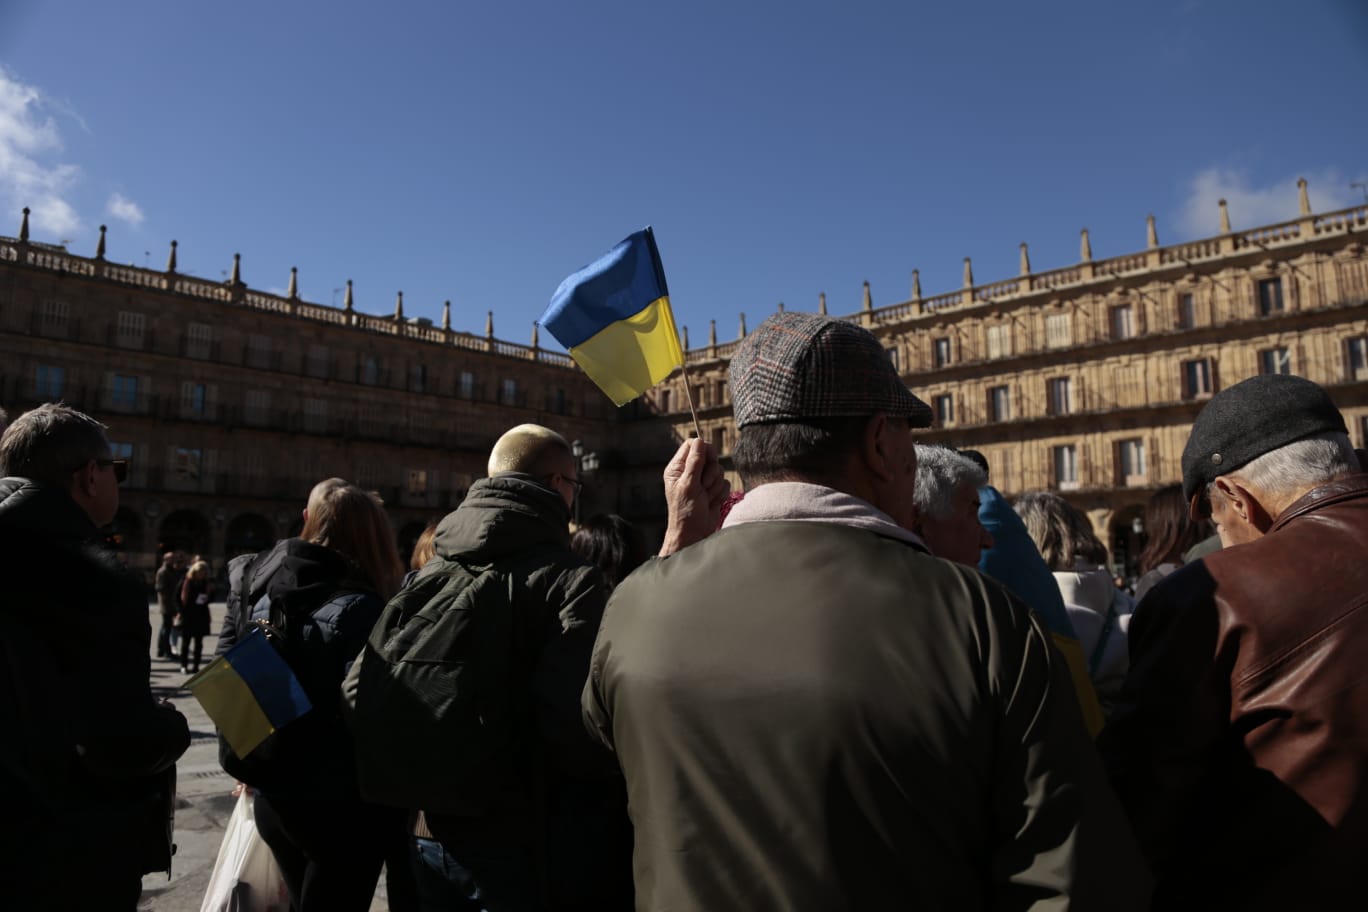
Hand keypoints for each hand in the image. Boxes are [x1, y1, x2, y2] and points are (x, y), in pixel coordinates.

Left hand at [659, 438, 730, 555]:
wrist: (694, 534)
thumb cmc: (685, 512)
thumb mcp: (688, 485)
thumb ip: (694, 463)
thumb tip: (699, 441)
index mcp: (678, 468)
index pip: (693, 445)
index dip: (704, 449)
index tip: (709, 459)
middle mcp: (690, 472)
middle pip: (709, 456)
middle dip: (710, 471)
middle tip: (703, 485)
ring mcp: (703, 481)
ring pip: (719, 470)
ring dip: (714, 486)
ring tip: (705, 498)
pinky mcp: (713, 490)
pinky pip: (724, 483)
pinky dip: (719, 494)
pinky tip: (710, 503)